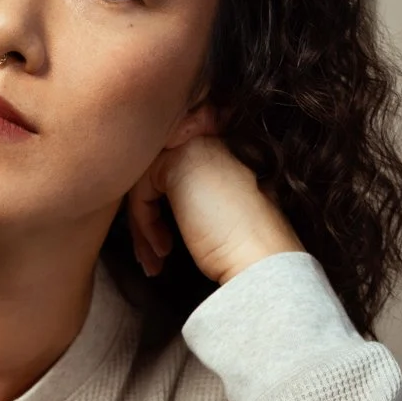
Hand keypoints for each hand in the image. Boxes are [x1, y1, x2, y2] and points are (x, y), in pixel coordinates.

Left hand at [127, 102, 304, 284]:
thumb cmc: (243, 246)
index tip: (162, 247)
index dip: (158, 212)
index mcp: (220, 150)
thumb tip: (150, 206)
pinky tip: (163, 249)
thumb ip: (187, 198)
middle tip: (150, 258)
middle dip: (144, 222)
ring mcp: (194, 145)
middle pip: (152, 177)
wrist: (260, 256)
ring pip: (143, 185)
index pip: (170, 173)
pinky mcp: (178, 160)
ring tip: (153, 261)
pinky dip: (144, 225)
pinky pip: (141, 191)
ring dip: (142, 229)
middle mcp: (207, 140)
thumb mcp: (211, 213)